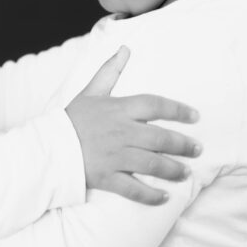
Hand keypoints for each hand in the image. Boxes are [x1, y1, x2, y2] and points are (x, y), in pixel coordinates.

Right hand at [65, 46, 201, 204]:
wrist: (49, 147)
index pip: (155, 105)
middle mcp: (120, 132)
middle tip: (198, 149)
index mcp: (118, 109)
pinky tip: (164, 198)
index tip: (195, 115)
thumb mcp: (91, 91)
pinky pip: (133, 189)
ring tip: (186, 172)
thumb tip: (125, 48)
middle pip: (160, 138)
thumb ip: (110, 70)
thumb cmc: (72, 119)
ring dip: (172, 169)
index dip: (178, 109)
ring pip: (152, 164)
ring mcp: (114, 156)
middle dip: (182, 145)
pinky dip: (150, 195)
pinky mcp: (107, 177)